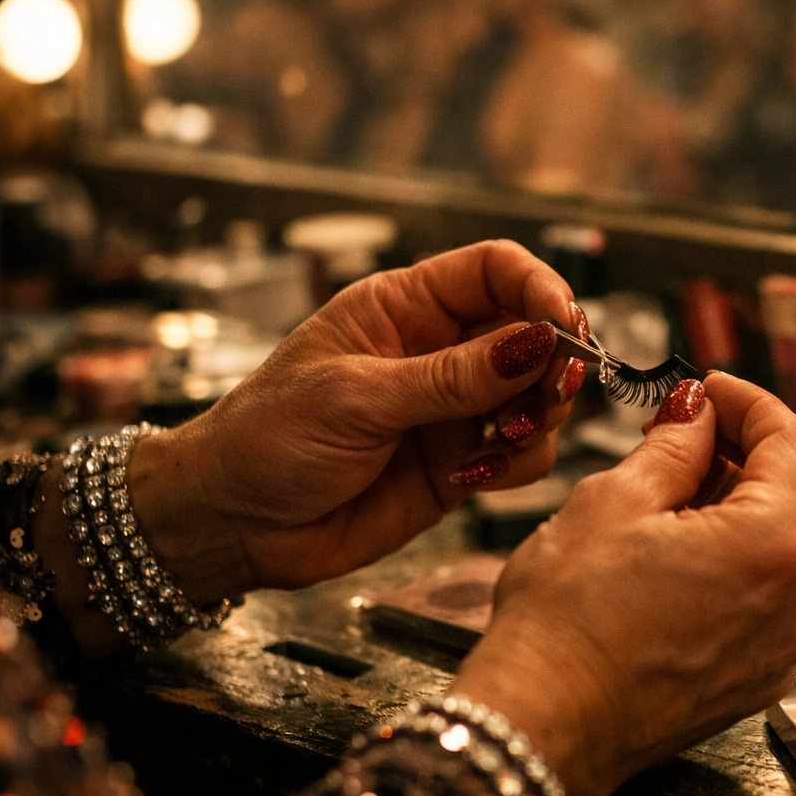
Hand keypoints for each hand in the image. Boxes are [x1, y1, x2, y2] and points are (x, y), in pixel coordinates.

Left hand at [122, 240, 589, 601]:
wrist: (232, 525)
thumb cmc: (266, 440)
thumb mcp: (356, 398)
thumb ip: (452, 378)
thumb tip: (537, 343)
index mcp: (405, 308)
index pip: (495, 270)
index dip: (540, 289)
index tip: (563, 328)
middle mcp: (440, 352)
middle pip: (534, 333)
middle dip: (554, 362)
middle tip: (551, 395)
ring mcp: (454, 409)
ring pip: (540, 396)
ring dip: (542, 417)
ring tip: (506, 440)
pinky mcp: (462, 463)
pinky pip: (523, 454)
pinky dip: (520, 464)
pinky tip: (476, 476)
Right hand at [449, 373, 795, 795]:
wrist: (543, 725)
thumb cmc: (567, 621)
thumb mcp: (614, 501)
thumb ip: (674, 446)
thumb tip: (698, 412)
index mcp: (774, 545)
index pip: (795, 445)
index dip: (752, 405)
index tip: (713, 391)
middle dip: (772, 455)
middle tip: (708, 436)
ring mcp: (787, 648)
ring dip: (769, 508)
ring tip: (693, 491)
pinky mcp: (761, 679)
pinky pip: (786, 601)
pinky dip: (758, 561)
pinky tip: (695, 549)